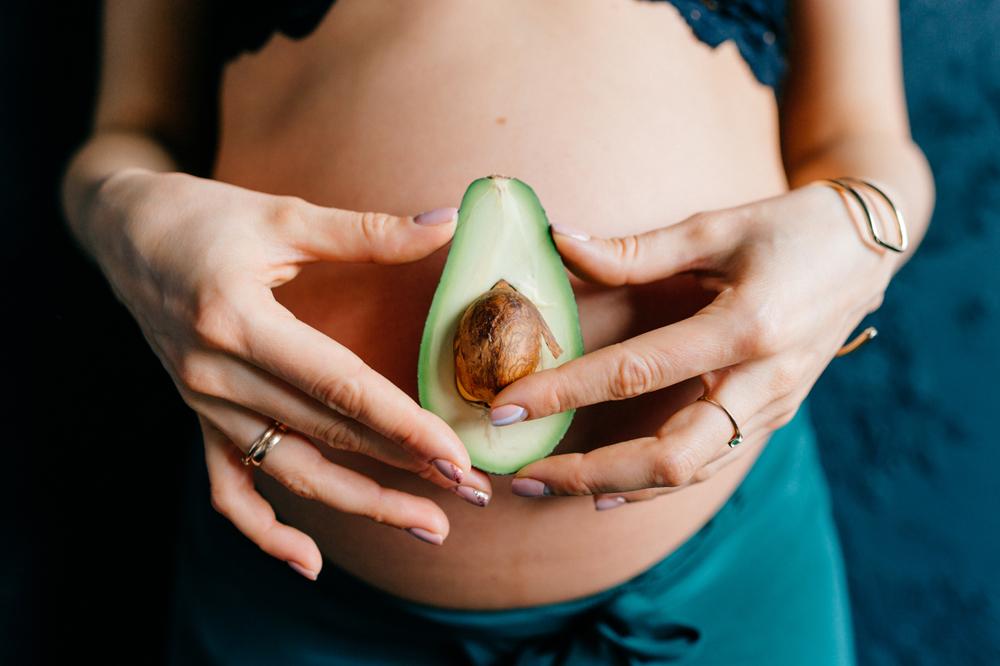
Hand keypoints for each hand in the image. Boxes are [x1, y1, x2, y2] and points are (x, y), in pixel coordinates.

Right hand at [86, 168, 492, 577]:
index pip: (338, 387)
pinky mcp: (199, 417)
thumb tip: (447, 223)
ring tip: (428, 525)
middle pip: (325, 436)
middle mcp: (216, 373)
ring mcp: (204, 403)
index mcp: (239, 319)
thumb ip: (367, 231)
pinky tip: (310, 562)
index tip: (455, 455)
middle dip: (403, 467)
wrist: (125, 231)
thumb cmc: (207, 218)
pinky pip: (228, 489)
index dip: (402, 424)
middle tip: (469, 491)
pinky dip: (265, 531)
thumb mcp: (285, 215)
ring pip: (291, 471)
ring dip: (362, 504)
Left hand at [489, 182, 897, 509]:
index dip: (566, 391)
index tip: (508, 404)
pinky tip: (605, 487)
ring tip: (548, 484)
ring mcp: (771, 408)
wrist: (868, 249)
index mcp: (746, 328)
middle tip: (523, 473)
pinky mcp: (771, 417)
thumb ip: (636, 250)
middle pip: (668, 459)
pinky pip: (706, 466)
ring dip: (613, 487)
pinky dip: (652, 484)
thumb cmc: (792, 227)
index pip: (637, 372)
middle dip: (588, 474)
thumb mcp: (716, 226)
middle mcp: (762, 383)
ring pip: (687, 476)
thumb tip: (558, 242)